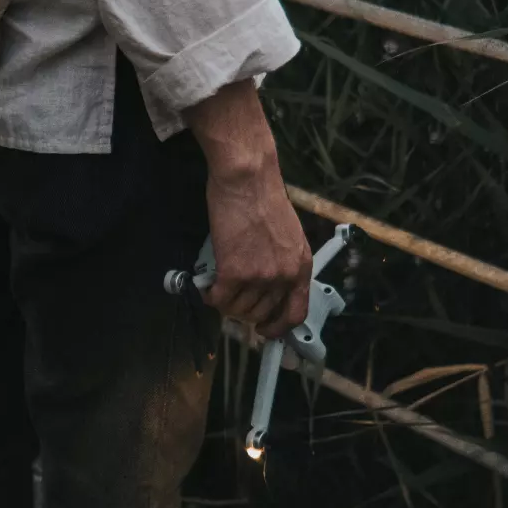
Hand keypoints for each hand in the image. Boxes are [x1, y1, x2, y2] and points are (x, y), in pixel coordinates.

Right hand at [186, 81, 312, 337]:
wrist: (247, 178)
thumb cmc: (262, 196)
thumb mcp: (286, 234)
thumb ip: (281, 262)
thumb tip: (265, 285)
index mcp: (301, 265)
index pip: (296, 313)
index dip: (278, 327)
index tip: (264, 330)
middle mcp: (285, 276)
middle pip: (262, 314)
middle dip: (244, 311)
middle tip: (231, 299)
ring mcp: (261, 276)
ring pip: (238, 310)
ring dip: (226, 302)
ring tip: (218, 286)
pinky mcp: (235, 273)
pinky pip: (219, 299)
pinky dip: (210, 296)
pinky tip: (207, 285)